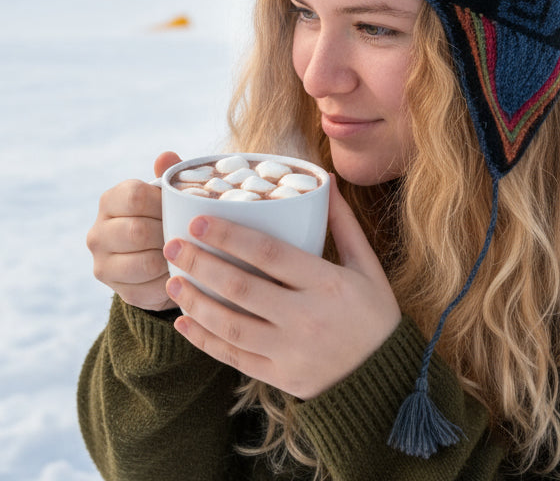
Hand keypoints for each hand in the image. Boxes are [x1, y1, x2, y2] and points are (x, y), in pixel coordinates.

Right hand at [87, 151, 180, 309]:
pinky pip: (149, 288)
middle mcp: (98, 232)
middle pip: (138, 232)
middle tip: (188, 233)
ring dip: (170, 258)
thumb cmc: (164, 216)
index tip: (180, 208)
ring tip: (184, 252)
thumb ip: (167, 175)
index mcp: (110, 201)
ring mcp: (103, 264)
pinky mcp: (117, 290)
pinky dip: (168, 281)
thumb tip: (166, 156)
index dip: (163, 203)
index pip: (135, 197)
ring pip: (145, 262)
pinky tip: (177, 272)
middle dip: (168, 233)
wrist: (156, 258)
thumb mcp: (167, 194)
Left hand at [162, 175, 401, 398]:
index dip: (229, 236)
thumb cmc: (375, 314)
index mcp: (326, 283)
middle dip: (200, 264)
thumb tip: (323, 179)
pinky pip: (234, 358)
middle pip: (241, 288)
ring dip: (196, 301)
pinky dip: (204, 340)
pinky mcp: (280, 377)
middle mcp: (304, 318)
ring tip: (172, 280)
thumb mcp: (366, 265)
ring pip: (231, 325)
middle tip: (172, 244)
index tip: (199, 220)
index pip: (268, 254)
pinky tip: (183, 322)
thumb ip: (342, 223)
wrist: (387, 380)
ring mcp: (289, 352)